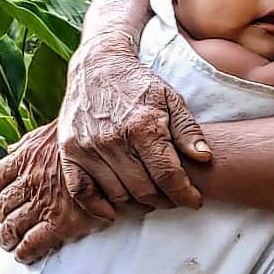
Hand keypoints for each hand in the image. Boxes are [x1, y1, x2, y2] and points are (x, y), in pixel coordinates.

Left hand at [0, 121, 108, 263]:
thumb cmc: (89, 137)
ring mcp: (43, 202)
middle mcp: (30, 180)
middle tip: (6, 226)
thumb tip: (13, 149)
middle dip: (3, 217)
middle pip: (4, 205)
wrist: (117, 151)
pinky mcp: (58, 222)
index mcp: (27, 157)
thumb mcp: (54, 131)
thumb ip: (32, 141)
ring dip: (8, 236)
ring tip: (10, 243)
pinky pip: (32, 243)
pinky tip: (25, 255)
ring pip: (12, 225)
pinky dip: (25, 251)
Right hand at [56, 31, 210, 212]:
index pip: (167, 175)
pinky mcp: (69, 151)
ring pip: (117, 195)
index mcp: (142, 126)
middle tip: (173, 197)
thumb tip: (204, 158)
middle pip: (144, 191)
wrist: (97, 65)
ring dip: (137, 204)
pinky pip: (82, 193)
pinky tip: (114, 209)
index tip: (194, 201)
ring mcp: (87, 147)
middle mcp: (113, 140)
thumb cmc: (139, 84)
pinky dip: (98, 207)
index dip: (185, 194)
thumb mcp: (171, 99)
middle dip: (165, 200)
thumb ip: (188, 130)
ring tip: (150, 197)